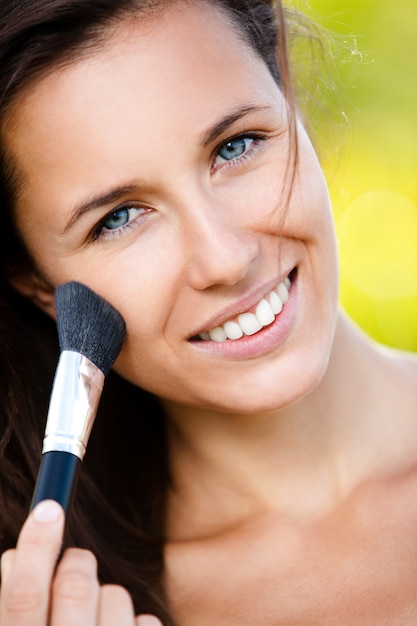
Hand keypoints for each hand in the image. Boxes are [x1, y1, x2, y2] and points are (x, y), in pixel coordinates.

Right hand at [0, 500, 161, 625]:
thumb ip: (18, 607)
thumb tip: (14, 555)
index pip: (24, 595)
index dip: (35, 546)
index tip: (49, 507)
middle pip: (75, 586)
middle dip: (77, 563)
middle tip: (76, 566)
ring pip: (115, 595)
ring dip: (107, 596)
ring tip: (96, 620)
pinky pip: (145, 620)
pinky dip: (132, 622)